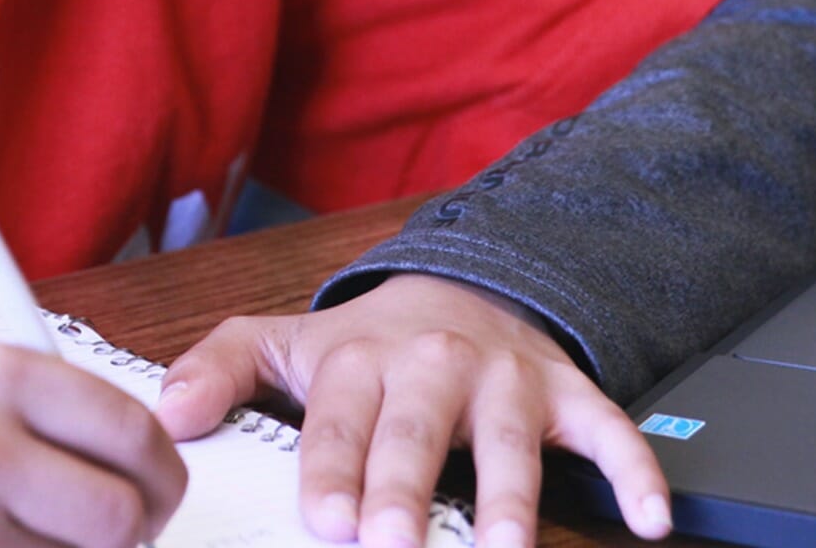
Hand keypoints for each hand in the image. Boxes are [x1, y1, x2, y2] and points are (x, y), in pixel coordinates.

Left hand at [153, 274, 673, 547]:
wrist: (456, 293)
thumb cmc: (364, 345)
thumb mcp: (282, 344)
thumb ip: (220, 369)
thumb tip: (168, 412)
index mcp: (358, 361)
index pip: (339, 421)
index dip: (332, 470)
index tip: (327, 518)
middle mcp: (432, 365)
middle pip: (417, 431)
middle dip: (406, 487)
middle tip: (393, 542)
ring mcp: (504, 380)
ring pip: (510, 438)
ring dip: (509, 494)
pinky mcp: (566, 393)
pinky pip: (609, 430)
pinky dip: (635, 470)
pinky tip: (647, 519)